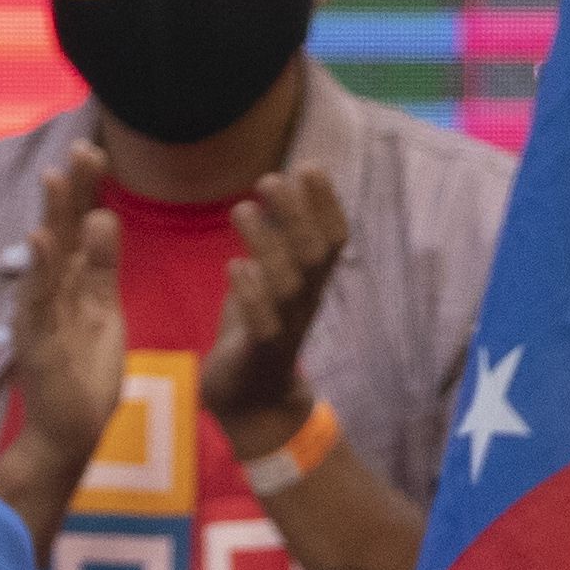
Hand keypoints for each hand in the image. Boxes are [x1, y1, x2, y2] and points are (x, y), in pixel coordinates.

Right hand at [0, 146, 126, 520]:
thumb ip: (104, 266)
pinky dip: (38, 269)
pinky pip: (36, 299)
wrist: (69, 432)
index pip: (81, 225)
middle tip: (81, 147)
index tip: (96, 150)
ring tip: (54, 176)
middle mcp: (54, 288)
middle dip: (72, 190)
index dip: (87, 190)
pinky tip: (39, 239)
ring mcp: (41, 312)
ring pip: (46, 256)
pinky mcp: (34, 338)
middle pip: (63, 229)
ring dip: (50, 216)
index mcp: (75, 280)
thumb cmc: (86, 375)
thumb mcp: (105, 311)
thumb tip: (103, 216)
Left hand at [204, 165, 348, 452]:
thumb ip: (276, 236)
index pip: (334, 239)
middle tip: (270, 178)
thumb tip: (280, 182)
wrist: (251, 403)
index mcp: (311, 282)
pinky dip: (251, 294)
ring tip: (241, 209)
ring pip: (287, 284)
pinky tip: (234, 266)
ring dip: (266, 243)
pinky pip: (263, 325)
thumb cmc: (258, 329)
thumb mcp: (270, 275)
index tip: (309, 166)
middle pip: (314, 254)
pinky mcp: (258, 354)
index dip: (328, 203)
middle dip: (296, 213)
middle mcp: (305, 302)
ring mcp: (285, 328)